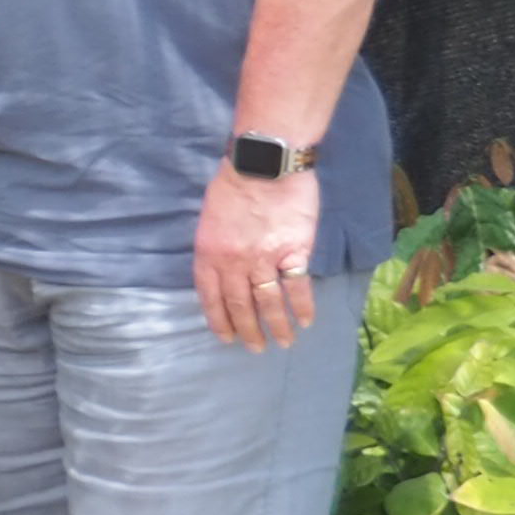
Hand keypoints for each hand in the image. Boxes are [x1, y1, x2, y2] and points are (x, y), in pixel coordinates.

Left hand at [197, 164, 321, 351]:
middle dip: (247, 330)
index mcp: (208, 254)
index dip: (218, 320)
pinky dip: (302, 307)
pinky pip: (298, 287)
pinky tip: (306, 321)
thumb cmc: (233, 184)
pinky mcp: (294, 253)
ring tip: (283, 343)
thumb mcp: (210, 218)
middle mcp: (233, 263)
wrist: (266, 165)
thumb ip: (216, 247)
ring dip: (276, 326)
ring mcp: (264, 260)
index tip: (226, 338)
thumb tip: (224, 270)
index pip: (210, 297)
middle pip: (239, 304)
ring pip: (268, 302)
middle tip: (255, 348)